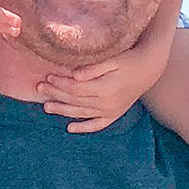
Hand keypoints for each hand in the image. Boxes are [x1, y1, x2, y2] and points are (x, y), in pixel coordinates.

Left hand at [42, 39, 163, 133]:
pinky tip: (70, 128)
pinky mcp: (114, 115)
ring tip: (46, 107)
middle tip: (39, 88)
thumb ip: (93, 68)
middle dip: (56, 94)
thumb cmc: (129, 60)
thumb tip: (74, 76)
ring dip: (63, 110)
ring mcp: (111, 111)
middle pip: (75, 100)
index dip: (60, 83)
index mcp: (105, 89)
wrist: (149, 68)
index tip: (48, 76)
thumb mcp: (112, 60)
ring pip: (81, 113)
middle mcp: (107, 104)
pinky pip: (97, 125)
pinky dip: (83, 127)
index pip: (75, 89)